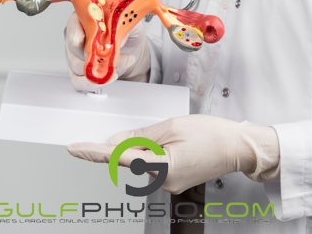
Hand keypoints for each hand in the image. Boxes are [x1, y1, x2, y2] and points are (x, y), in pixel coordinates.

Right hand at [64, 11, 149, 91]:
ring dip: (97, 69)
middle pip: (73, 48)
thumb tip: (114, 35)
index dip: (75, 33)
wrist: (132, 49)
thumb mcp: (129, 21)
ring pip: (76, 67)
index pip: (73, 24)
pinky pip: (79, 81)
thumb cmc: (127, 31)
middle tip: (110, 55)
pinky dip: (93, 83)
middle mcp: (78, 36)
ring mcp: (77, 56)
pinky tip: (108, 76)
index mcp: (86, 18)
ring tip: (117, 65)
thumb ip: (120, 25)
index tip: (79, 41)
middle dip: (92, 55)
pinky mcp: (80, 72)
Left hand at [67, 114, 279, 192]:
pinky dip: (156, 151)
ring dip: (149, 145)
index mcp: (161, 168)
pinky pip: (154, 164)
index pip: (118, 159)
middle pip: (131, 159)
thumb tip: (116, 142)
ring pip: (143, 161)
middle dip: (135, 142)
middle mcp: (162, 182)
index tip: (75, 148)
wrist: (236, 147)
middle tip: (162, 131)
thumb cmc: (210, 134)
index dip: (94, 152)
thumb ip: (141, 136)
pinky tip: (177, 142)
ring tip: (178, 134)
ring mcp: (168, 185)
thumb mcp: (172, 127)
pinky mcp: (173, 181)